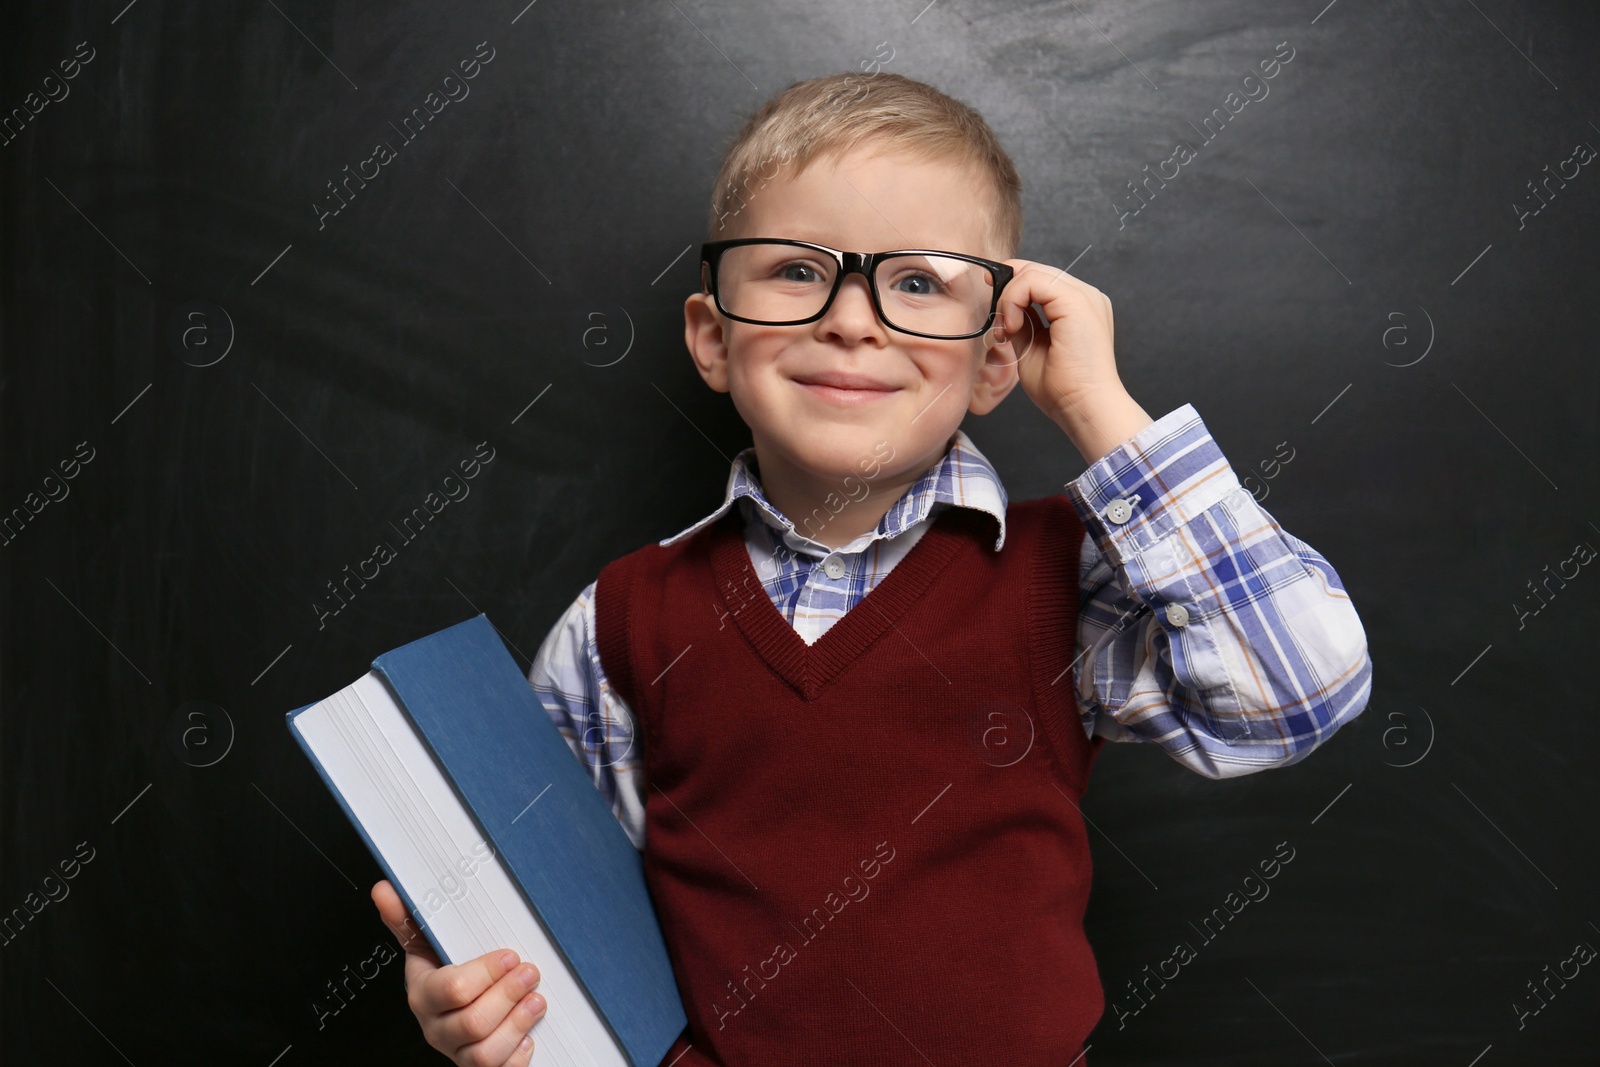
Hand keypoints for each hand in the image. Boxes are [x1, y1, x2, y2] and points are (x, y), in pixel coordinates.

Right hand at [372, 880, 548, 1065]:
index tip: (509, 956)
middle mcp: (437, 1028)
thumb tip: (384, 889)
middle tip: (529, 973)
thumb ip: (408, 917)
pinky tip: (528, 1035)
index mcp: (423, 995)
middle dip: (508, 995)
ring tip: (536, 1001)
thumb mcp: (426, 944)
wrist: (453, 1011)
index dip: (486, 973)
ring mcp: (458, 1052)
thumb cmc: (445, 972)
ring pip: (485, 1053)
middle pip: (473, 1021)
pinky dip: (517, 1056)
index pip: (452, 989)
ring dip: (517, 1024)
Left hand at [990, 259, 1151, 463]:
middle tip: (1000, 326)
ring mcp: (1085, 296)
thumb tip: (1005, 306)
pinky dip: (1013, 300)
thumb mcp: (1032, 347)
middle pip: (1035, 271)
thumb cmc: (1062, 389)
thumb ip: (1022, 322)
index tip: (995, 309)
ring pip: (1032, 272)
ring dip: (1009, 299)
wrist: (1083, 407)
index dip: (1012, 284)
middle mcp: (1086, 296)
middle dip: (1007, 292)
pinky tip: (1013, 327)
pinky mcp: (1076, 301)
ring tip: (1008, 331)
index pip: (1041, 279)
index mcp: (1079, 307)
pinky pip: (1033, 280)